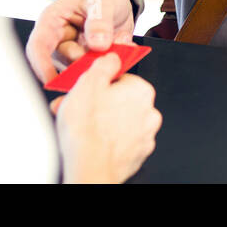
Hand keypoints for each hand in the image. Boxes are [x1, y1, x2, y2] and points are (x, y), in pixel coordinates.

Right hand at [25, 0, 135, 83]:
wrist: (117, 1)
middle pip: (64, 63)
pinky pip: (99, 70)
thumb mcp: (102, 0)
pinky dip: (114, 62)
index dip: (41, 65)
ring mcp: (75, 53)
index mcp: (52, 21)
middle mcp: (59, 41)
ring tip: (119, 40)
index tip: (52, 79)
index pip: (38, 46)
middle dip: (87, 61)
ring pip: (83, 70)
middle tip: (108, 52)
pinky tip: (123, 44)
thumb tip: (97, 44)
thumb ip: (99, 20)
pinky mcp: (89, 62)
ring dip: (104, 60)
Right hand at [52, 53, 160, 182]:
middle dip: (96, 103)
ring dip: (99, 121)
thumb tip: (112, 57)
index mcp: (141, 91)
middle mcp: (149, 114)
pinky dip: (106, 139)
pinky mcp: (136, 156)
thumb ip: (104, 63)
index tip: (86, 88)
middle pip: (119, 100)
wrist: (89, 169)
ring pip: (118, 121)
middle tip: (77, 108)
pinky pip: (119, 140)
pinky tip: (90, 140)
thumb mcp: (89, 82)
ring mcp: (144, 137)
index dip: (98, 82)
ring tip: (79, 126)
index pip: (121, 77)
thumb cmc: (87, 131)